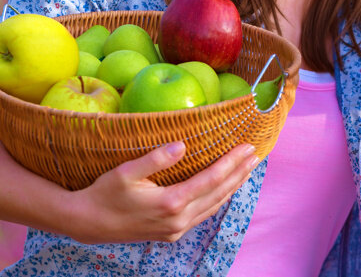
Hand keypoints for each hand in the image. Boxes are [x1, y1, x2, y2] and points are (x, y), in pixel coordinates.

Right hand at [67, 142, 259, 243]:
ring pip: (213, 205)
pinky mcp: (171, 233)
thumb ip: (155, 158)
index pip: (211, 179)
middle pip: (218, 193)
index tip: (247, 147)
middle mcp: (178, 220)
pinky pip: (203, 214)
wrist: (87, 223)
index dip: (231, 162)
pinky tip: (224, 189)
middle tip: (256, 154)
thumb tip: (182, 145)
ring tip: (247, 169)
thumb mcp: (126, 172)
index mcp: (170, 203)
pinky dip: (218, 198)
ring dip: (232, 186)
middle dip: (239, 172)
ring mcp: (176, 230)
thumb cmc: (105, 193)